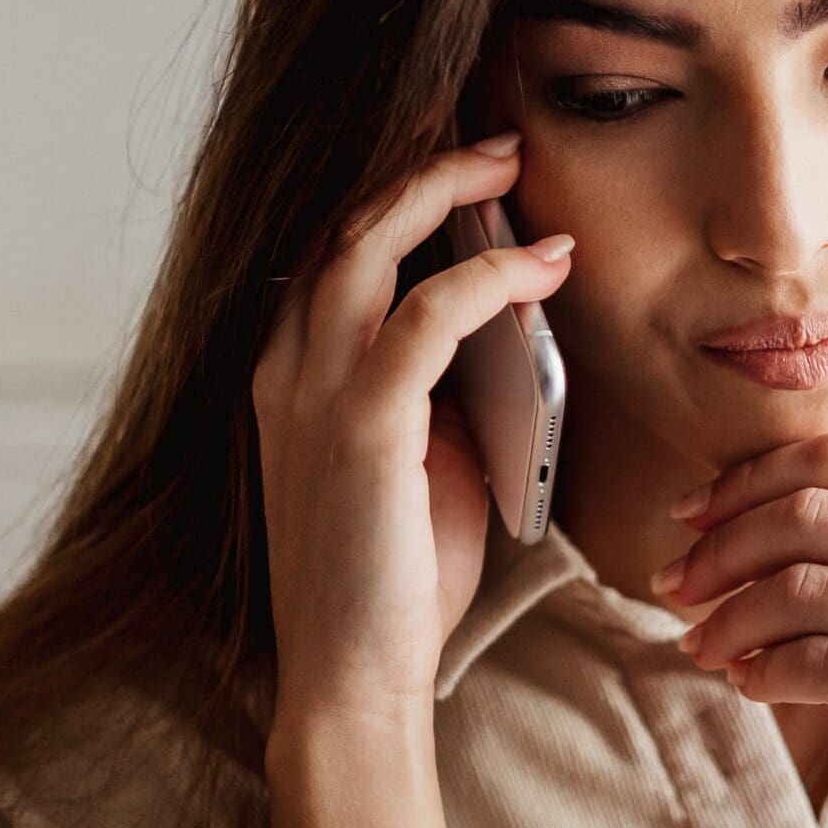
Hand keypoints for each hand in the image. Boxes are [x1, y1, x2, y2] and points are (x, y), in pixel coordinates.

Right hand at [253, 134, 574, 727]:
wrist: (353, 681)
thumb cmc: (391, 585)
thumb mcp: (414, 465)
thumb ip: (436, 393)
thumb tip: (504, 329)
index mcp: (285, 377)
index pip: (329, 253)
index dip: (392, 198)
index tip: (463, 171)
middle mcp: (284, 370)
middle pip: (342, 225)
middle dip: (420, 170)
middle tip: (495, 146)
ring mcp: (313, 394)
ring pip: (369, 244)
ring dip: (446, 193)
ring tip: (513, 168)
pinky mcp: (363, 425)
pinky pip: (429, 314)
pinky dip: (490, 275)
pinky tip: (543, 265)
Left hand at [656, 365, 827, 827]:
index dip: (748, 480)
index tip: (687, 518)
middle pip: (813, 514)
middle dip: (722, 548)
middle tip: (672, 585)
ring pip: (805, 588)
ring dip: (730, 617)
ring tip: (699, 646)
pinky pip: (818, 661)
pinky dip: (763, 669)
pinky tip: (745, 684)